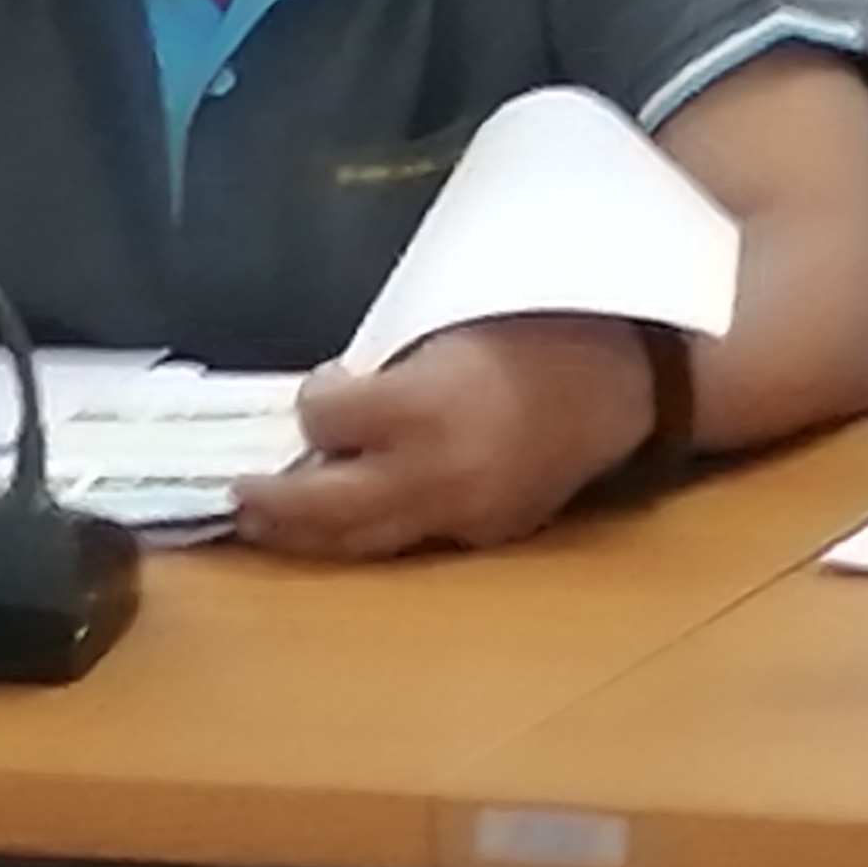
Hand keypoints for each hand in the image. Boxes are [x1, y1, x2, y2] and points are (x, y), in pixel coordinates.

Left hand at [233, 316, 655, 560]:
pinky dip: (374, 533)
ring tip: (267, 524)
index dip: (315, 402)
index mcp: (426, 404)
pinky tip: (353, 519)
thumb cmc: (542, 330)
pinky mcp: (486, 535)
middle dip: (272, 503)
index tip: (323, 386)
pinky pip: (413, 542)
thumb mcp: (453, 323)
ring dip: (307, 534)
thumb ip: (391, 371)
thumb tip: (334, 405)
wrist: (630, 380)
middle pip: (323, 505)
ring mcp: (461, 513)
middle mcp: (435, 471)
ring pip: (360, 542)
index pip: (326, 420)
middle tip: (237, 494)